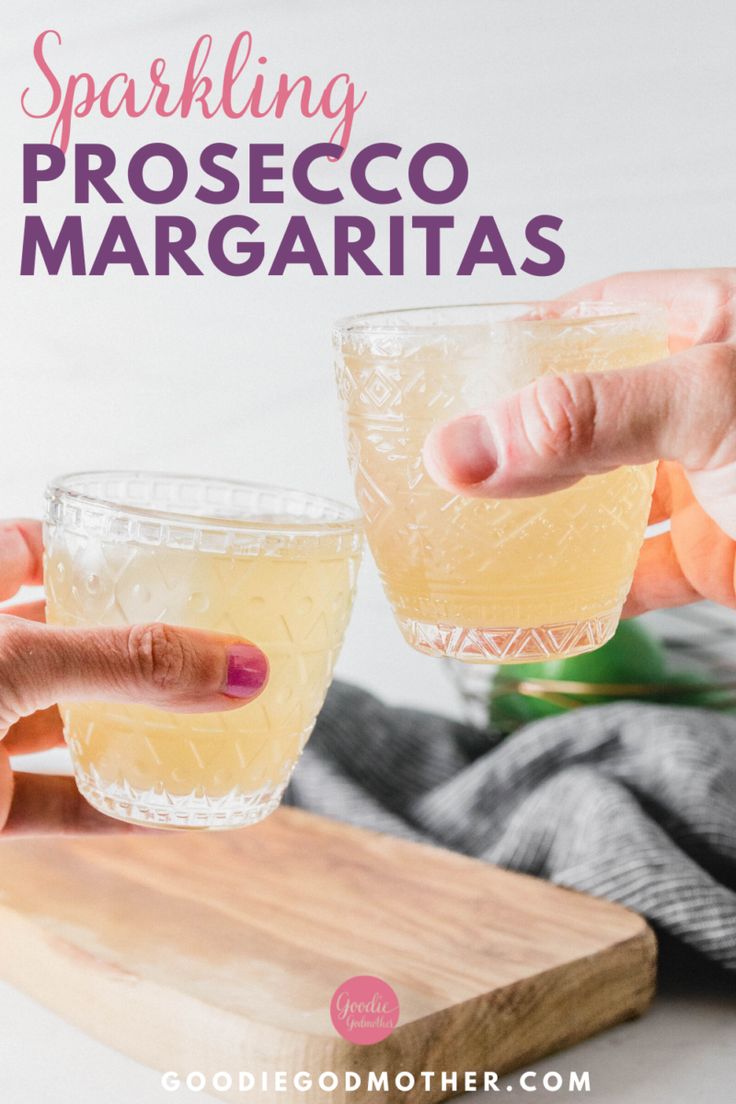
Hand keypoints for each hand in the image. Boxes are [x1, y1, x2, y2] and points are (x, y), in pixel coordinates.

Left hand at [0, 520, 267, 834]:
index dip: (88, 547)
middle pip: (63, 639)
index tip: (157, 553)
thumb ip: (127, 663)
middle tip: (209, 638)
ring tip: (211, 719)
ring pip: (66, 724)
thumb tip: (246, 666)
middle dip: (132, 642)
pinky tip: (173, 813)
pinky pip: (58, 803)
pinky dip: (113, 808)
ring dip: (133, 728)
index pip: (26, 549)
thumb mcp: (18, 661)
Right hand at [424, 268, 735, 615]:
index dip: (527, 337)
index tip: (458, 367)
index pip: (597, 315)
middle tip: (450, 457)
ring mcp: (712, 479)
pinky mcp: (720, 552)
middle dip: (522, 435)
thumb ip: (588, 418)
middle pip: (588, 412)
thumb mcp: (707, 403)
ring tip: (478, 527)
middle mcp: (701, 403)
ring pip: (612, 495)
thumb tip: (462, 445)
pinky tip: (551, 599)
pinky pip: (646, 571)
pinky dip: (600, 589)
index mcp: (708, 329)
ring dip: (553, 517)